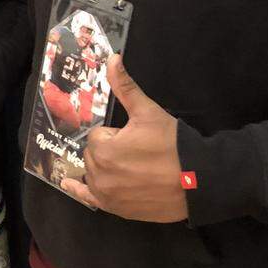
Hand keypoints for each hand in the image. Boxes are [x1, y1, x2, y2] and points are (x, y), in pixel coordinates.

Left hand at [61, 55, 186, 221]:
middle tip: (140, 154)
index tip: (137, 140)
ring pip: (95, 173)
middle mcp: (99, 175)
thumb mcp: (148, 112)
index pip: (98, 136)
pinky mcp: (117, 209)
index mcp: (103, 150)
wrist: (199, 181)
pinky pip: (90, 198)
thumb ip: (125, 86)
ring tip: (131, 169)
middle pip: (94, 155)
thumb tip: (112, 58)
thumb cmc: (172, 144)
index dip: (118, 135)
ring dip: (105, 168)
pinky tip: (69, 183)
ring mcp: (107, 195)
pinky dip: (80, 190)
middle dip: (111, 151)